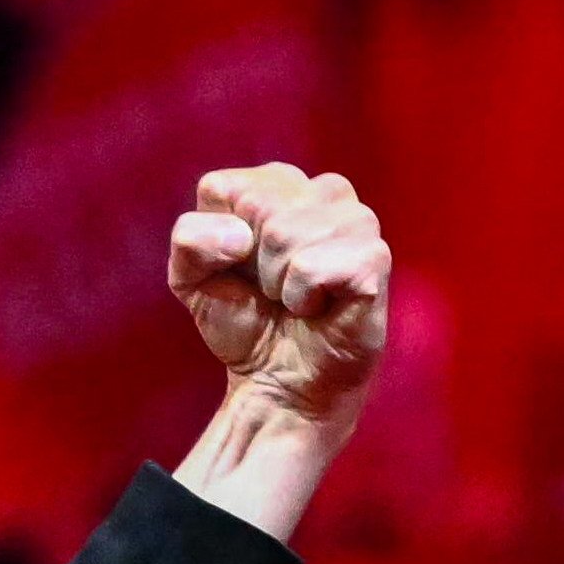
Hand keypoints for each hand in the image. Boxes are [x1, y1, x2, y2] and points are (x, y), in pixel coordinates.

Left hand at [169, 164, 388, 434]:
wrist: (278, 379)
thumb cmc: (242, 320)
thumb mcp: (189, 278)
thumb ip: (189, 240)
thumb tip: (239, 237)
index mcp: (278, 184)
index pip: (222, 188)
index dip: (216, 241)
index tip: (237, 268)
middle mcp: (324, 191)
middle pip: (256, 205)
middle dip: (248, 262)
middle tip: (270, 289)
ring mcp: (357, 221)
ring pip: (283, 233)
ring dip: (276, 283)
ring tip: (294, 298)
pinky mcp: (374, 257)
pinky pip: (312, 266)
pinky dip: (300, 298)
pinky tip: (317, 307)